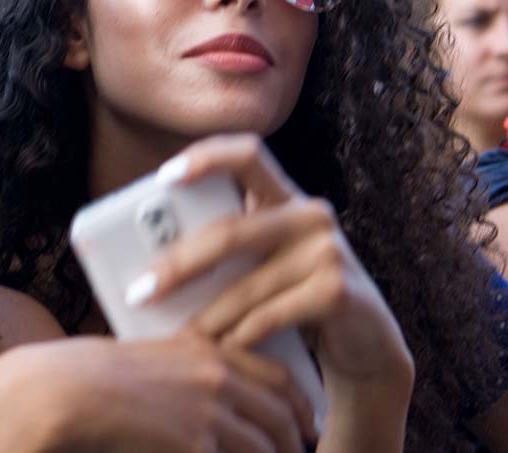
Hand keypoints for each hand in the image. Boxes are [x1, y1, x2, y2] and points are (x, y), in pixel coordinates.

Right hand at [25, 334, 313, 451]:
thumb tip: (219, 392)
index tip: (308, 421)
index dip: (301, 404)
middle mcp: (217, 377)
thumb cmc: (101, 376)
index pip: (278, 377)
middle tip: (302, 452)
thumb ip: (192, 369)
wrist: (72, 390)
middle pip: (282, 416)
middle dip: (297, 441)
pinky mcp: (196, 443)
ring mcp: (210, 411)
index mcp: (210, 351)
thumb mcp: (157, 358)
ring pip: (267, 447)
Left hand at [135, 135, 412, 408]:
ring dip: (207, 318)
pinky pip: (272, 316)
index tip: (164, 176)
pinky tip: (222, 353)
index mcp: (285, 197)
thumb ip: (225, 252)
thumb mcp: (263, 264)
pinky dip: (241, 339)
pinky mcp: (339, 291)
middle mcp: (310, 214)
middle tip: (142, 290)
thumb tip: (148, 267)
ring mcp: (328, 250)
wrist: (366, 346)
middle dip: (180, 263)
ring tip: (177, 337)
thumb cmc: (296, 300)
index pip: (248, 154)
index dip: (207, 157)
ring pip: (247, 284)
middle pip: (231, 230)